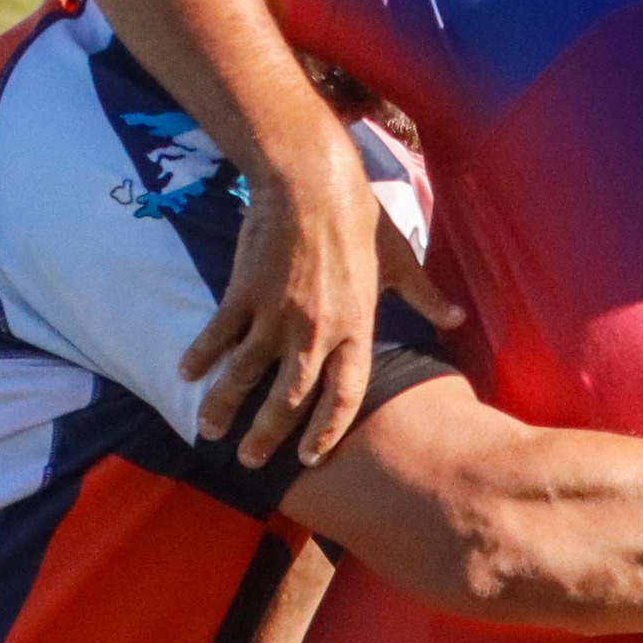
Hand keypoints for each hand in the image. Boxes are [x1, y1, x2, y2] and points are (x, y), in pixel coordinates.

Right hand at [183, 161, 460, 468]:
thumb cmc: (360, 219)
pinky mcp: (245, 293)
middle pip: (290, 399)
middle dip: (268, 435)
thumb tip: (456, 318)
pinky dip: (201, 356)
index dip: (326, 432)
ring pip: (245, 375)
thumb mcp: (399, 260)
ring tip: (210, 431)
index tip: (309, 457)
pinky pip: (218, 335)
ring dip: (225, 407)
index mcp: (356, 328)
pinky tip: (186, 375)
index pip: (344, 396)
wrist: (312, 182)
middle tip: (252, 460)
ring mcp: (276, 315)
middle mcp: (316, 331)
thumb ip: (424, 297)